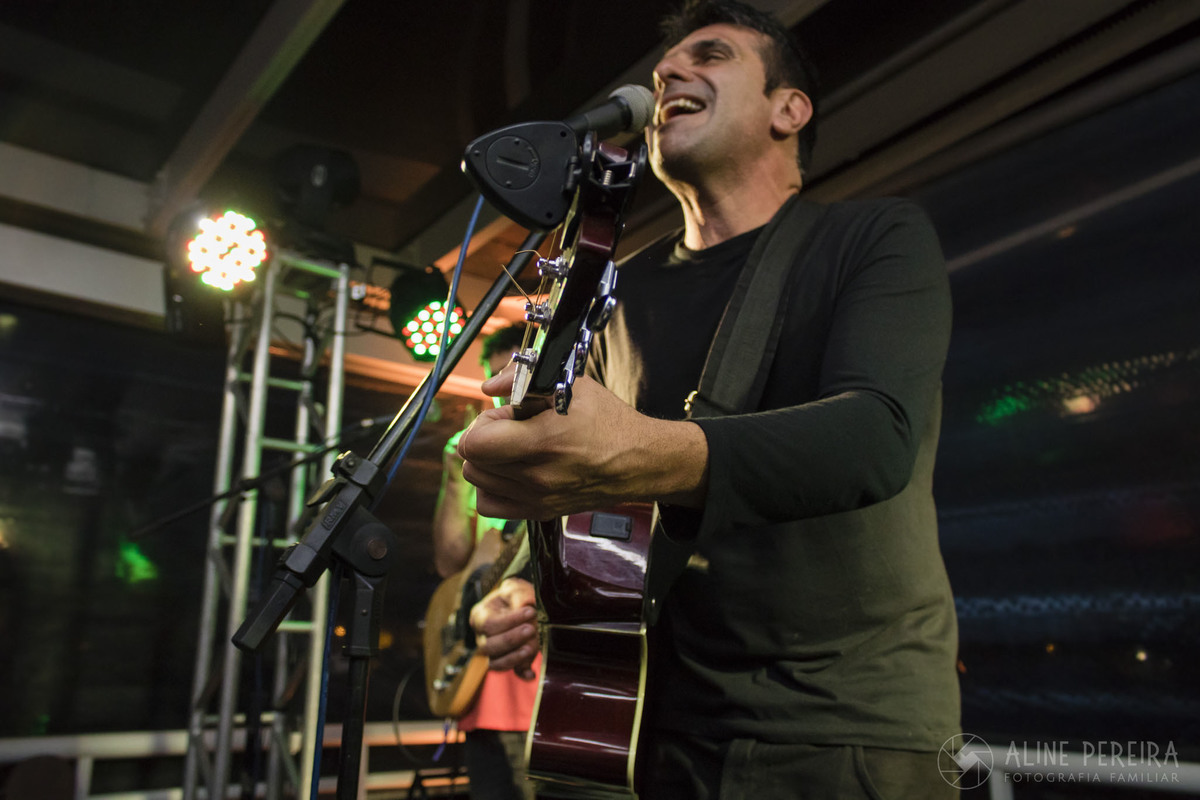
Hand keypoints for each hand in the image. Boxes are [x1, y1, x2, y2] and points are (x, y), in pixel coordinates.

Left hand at [457, 365, 708, 519]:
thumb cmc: (609, 422)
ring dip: (488, 461)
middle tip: (511, 428)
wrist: (640, 462)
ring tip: (514, 447)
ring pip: (479, 482)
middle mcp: (536, 477)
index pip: (475, 444)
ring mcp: (537, 498)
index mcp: (542, 442)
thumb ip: (523, 381)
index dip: (482, 423)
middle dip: (485, 439)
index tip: (503, 415)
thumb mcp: (572, 386)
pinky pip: (490, 506)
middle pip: (473, 462)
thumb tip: (490, 387)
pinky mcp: (540, 511)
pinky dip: (492, 487)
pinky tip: (512, 470)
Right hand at [469, 578, 538, 679]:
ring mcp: (493, 653)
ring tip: (531, 648)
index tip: (530, 611)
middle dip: (511, 639)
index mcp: (480, 616)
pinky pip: (511, 672)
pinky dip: (522, 673)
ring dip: (514, 658)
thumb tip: (525, 604)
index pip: (489, 624)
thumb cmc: (515, 596)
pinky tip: (531, 673)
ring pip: (495, 663)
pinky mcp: (508, 662)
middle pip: (488, 646)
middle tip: (531, 629)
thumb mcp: (515, 588)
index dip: (510, 620)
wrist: (522, 605)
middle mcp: (482, 637)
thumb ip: (519, 594)